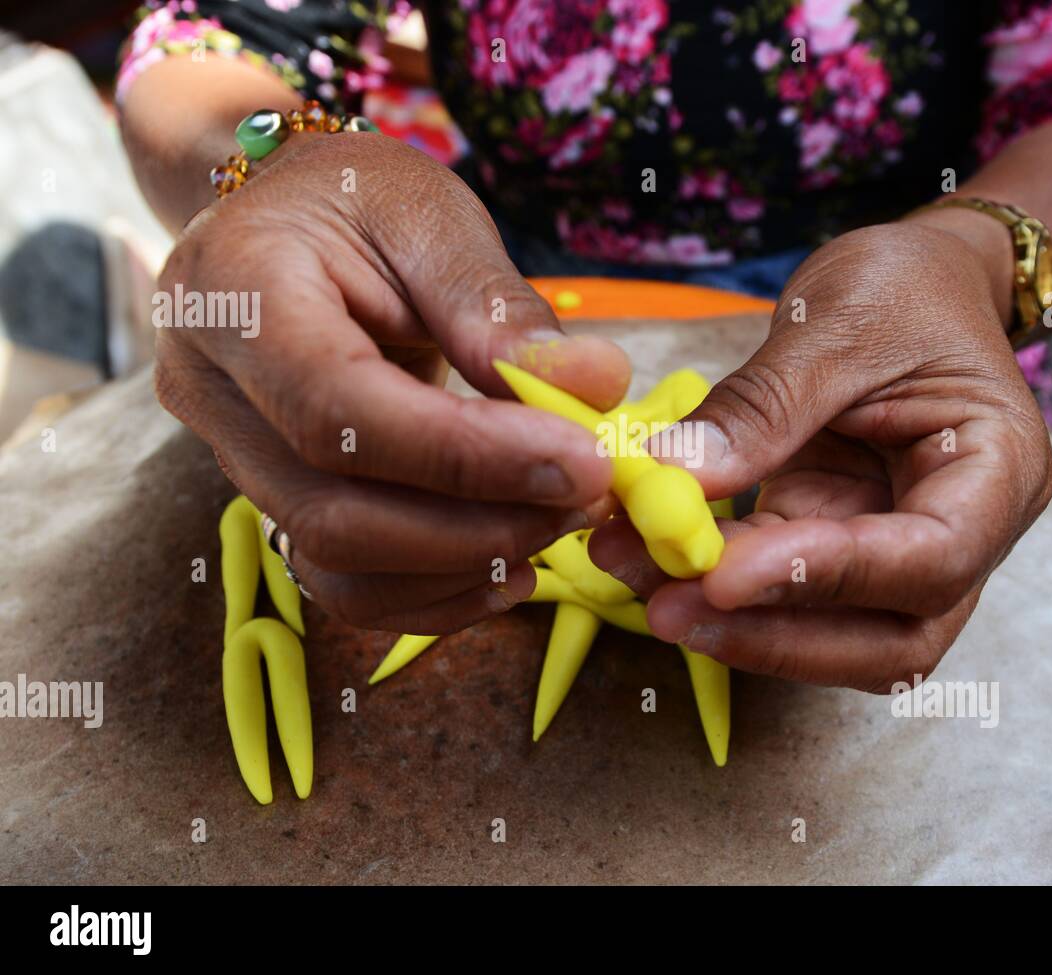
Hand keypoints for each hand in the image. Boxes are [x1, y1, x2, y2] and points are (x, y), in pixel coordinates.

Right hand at [156, 133, 628, 632]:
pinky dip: (436, 591)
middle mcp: (210, 390)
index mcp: (237, 295)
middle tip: (587, 498)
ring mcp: (228, 457)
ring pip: (337, 563)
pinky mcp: (269, 499)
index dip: (468, 457)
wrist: (288, 220)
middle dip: (478, 526)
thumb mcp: (430, 218)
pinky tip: (512, 565)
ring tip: (558, 522)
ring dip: (465, 566)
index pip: (342, 412)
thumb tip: (595, 388)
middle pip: (334, 513)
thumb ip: (500, 310)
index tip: (584, 461)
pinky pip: (344, 583)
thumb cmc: (357, 201)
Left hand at [589, 222, 1051, 690]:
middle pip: (894, 637)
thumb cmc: (906, 288)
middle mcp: (965, 532)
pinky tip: (651, 558)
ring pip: (837, 632)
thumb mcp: (835, 325)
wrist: (919, 280)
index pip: (932, 558)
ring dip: (740, 624)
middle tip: (672, 610)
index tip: (724, 574)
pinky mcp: (839, 542)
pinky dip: (720, 583)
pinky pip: (785, 587)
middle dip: (778, 635)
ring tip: (644, 582)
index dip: (827, 577)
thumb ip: (761, 407)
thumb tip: (673, 476)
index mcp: (998, 471)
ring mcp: (900, 549)